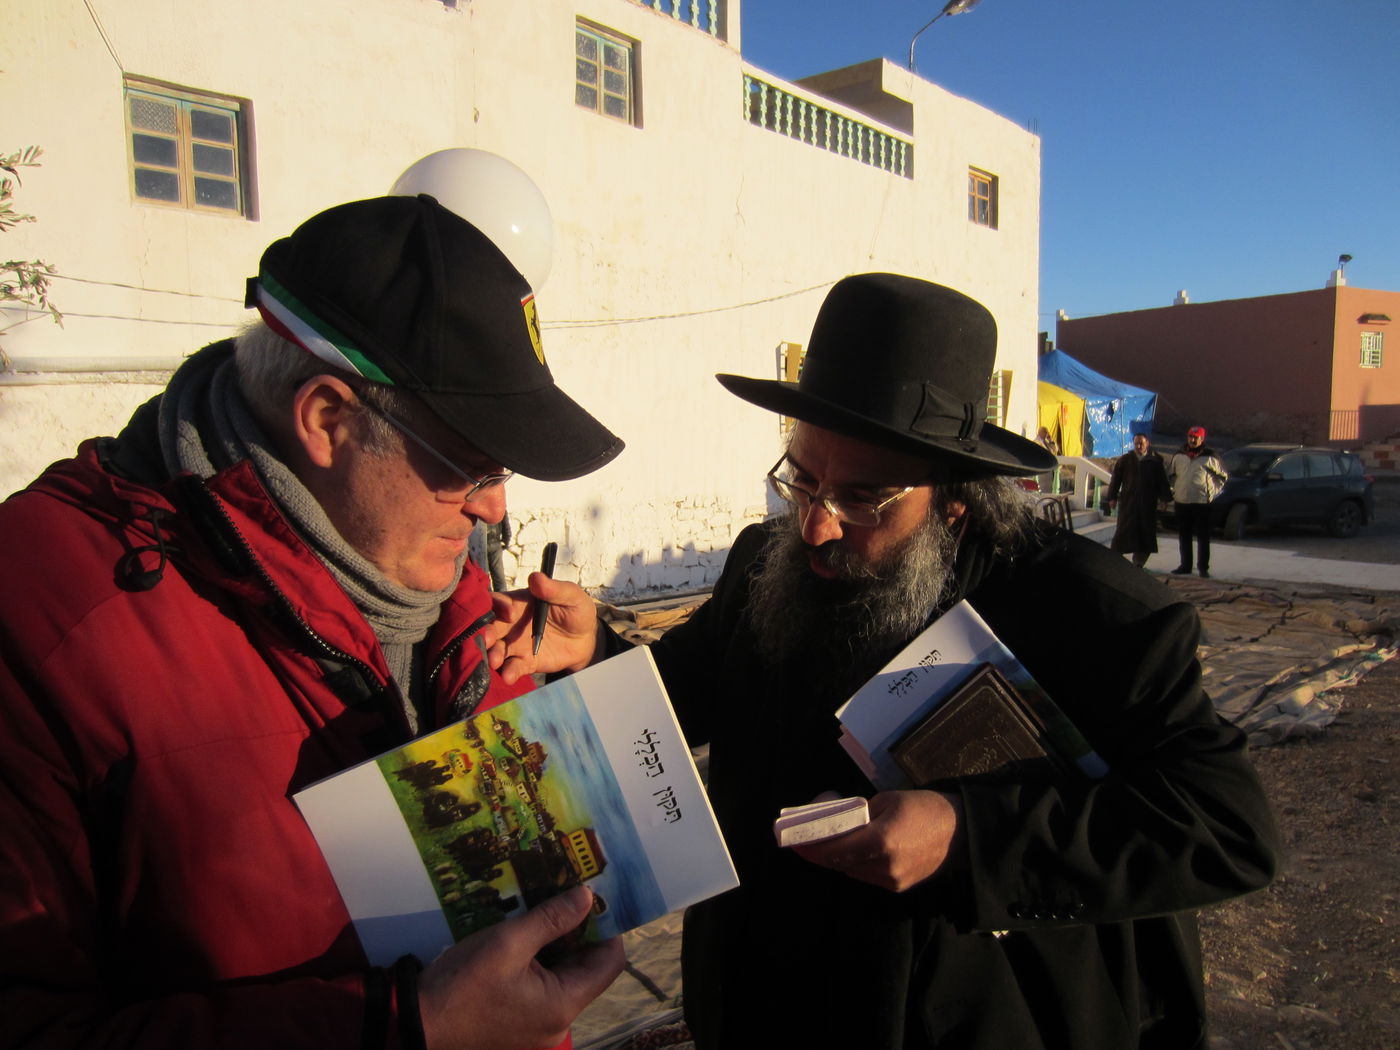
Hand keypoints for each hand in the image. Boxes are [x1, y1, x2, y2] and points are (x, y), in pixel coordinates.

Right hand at [419, 886, 624, 1049]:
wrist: (415, 1025)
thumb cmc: (462, 984)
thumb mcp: (508, 942)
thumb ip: (552, 919)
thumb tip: (587, 897)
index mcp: (563, 1005)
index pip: (609, 963)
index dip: (607, 927)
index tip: (594, 897)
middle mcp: (558, 1022)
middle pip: (586, 970)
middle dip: (579, 932)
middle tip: (566, 895)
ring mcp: (538, 1027)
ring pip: (563, 977)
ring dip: (557, 945)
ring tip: (544, 910)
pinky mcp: (519, 1026)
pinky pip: (542, 989)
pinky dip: (539, 962)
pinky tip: (524, 936)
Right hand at [486, 575, 599, 684]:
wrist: (586, 639)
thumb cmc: (576, 610)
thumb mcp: (571, 596)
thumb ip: (554, 589)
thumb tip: (536, 578)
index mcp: (517, 603)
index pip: (498, 601)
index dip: (499, 606)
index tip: (510, 613)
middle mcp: (510, 624)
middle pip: (491, 627)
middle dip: (487, 633)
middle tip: (487, 640)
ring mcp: (516, 644)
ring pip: (497, 649)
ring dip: (493, 654)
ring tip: (495, 661)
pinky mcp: (524, 662)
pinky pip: (513, 667)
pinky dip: (509, 672)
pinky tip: (509, 676)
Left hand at [792, 790, 962, 892]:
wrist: (965, 834)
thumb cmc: (927, 808)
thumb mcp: (889, 800)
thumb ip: (858, 814)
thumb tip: (833, 820)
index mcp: (880, 841)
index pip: (832, 849)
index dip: (808, 846)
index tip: (790, 838)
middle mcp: (883, 867)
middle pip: (837, 863)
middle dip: (818, 850)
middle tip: (803, 836)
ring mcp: (891, 881)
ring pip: (850, 870)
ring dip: (835, 857)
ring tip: (824, 839)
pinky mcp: (898, 888)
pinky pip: (865, 875)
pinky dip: (853, 862)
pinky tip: (850, 848)